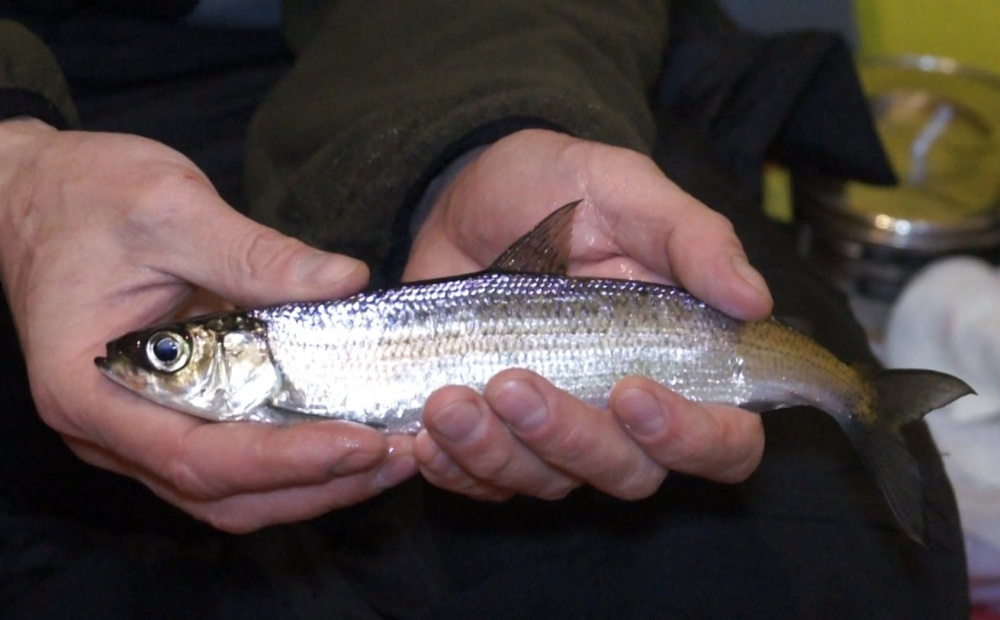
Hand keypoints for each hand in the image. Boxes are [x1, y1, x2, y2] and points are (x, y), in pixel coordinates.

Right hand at [0, 119, 415, 531]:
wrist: (36, 194)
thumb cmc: (85, 196)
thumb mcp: (170, 209)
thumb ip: (255, 253)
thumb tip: (347, 282)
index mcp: (91, 386)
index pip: (196, 456)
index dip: (284, 461)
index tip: (362, 442)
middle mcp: (110, 428)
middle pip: (223, 493)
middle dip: (317, 486)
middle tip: (400, 459)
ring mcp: (138, 427)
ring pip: (232, 491)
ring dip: (312, 485)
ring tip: (390, 457)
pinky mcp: (169, 411)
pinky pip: (233, 458)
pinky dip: (292, 461)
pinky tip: (348, 435)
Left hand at [405, 129, 768, 500]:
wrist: (469, 193)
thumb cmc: (560, 188)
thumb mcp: (626, 189)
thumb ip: (692, 239)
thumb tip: (755, 301)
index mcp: (679, 358)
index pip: (723, 439)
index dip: (691, 438)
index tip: (633, 392)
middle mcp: (623, 408)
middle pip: (628, 473)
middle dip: (570, 438)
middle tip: (513, 382)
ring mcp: (556, 427)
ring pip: (550, 483)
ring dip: (498, 454)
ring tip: (447, 400)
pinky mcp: (495, 434)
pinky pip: (482, 481)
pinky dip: (453, 468)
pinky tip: (422, 438)